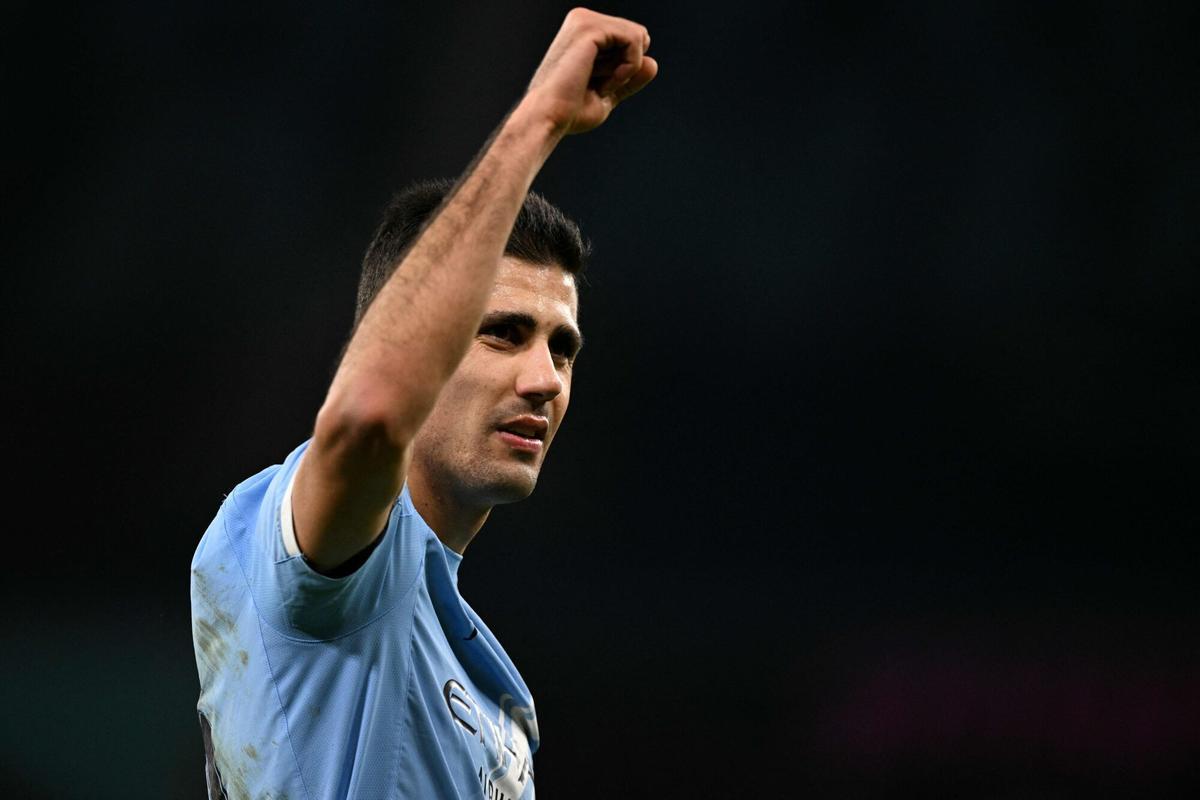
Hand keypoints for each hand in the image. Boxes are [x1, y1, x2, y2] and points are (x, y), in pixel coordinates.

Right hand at [521, 8, 657, 135]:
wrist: (549, 118)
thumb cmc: (571, 112)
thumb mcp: (607, 94)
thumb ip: (628, 78)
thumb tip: (653, 63)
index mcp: (583, 32)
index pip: (629, 40)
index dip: (627, 69)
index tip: (602, 87)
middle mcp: (583, 20)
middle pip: (637, 36)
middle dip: (628, 67)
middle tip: (601, 87)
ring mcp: (585, 20)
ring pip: (638, 36)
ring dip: (628, 69)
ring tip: (601, 84)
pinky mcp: (590, 26)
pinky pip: (634, 39)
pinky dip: (630, 66)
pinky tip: (609, 81)